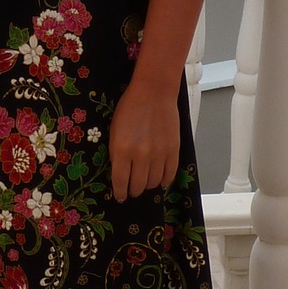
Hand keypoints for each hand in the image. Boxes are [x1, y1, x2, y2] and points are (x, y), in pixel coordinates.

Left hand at [108, 77, 180, 199]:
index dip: (120, 192)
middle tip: (132, 190)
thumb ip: (116, 153)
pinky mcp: (173, 151)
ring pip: (153, 183)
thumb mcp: (114, 130)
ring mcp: (159, 154)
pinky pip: (169, 175)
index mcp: (121, 149)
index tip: (120, 196)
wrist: (154, 92)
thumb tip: (121, 174)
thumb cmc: (130, 108)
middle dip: (133, 191)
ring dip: (148, 186)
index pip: (120, 181)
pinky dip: (164, 181)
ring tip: (145, 182)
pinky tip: (159, 179)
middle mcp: (140, 155)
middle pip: (138, 186)